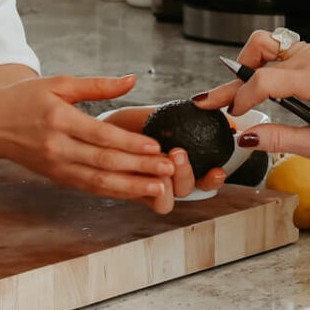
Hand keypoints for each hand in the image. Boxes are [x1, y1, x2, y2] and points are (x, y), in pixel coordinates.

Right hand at [0, 76, 183, 213]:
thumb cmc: (24, 99)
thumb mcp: (58, 83)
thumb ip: (96, 85)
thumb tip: (132, 80)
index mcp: (59, 120)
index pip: (100, 136)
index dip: (129, 144)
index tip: (155, 147)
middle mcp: (57, 147)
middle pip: (104, 162)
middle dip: (138, 168)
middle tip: (168, 170)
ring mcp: (57, 166)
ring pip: (98, 181)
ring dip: (130, 186)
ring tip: (158, 189)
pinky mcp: (57, 177)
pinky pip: (89, 187)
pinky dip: (113, 191)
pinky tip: (134, 192)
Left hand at [100, 107, 228, 210]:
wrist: (91, 131)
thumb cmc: (123, 123)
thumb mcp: (153, 115)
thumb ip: (179, 115)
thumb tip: (208, 108)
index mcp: (178, 163)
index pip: (204, 178)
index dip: (214, 179)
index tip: (217, 168)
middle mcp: (166, 179)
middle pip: (188, 191)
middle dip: (187, 174)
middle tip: (178, 153)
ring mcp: (148, 188)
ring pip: (167, 202)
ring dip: (168, 184)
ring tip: (162, 162)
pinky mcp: (129, 194)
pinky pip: (141, 201)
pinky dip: (146, 191)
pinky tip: (145, 177)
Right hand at [192, 30, 309, 160]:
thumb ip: (280, 140)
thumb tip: (246, 138)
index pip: (267, 80)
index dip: (242, 97)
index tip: (232, 116)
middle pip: (258, 57)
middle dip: (231, 82)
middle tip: (210, 101)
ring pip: (262, 42)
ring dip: (244, 64)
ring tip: (235, 92)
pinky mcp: (307, 52)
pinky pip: (273, 46)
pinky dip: (257, 62)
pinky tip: (253, 83)